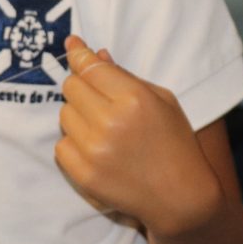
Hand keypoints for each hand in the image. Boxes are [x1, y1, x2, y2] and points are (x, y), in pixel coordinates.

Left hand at [55, 36, 222, 235]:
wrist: (180, 198)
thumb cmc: (175, 143)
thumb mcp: (161, 100)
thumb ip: (125, 75)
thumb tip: (94, 54)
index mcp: (134, 99)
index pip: (91, 67)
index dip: (79, 54)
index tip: (72, 45)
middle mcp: (111, 122)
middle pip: (71, 87)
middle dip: (83, 87)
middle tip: (100, 99)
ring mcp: (94, 150)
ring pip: (63, 114)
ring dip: (78, 116)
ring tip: (103, 128)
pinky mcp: (84, 174)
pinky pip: (61, 145)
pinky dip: (74, 144)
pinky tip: (97, 149)